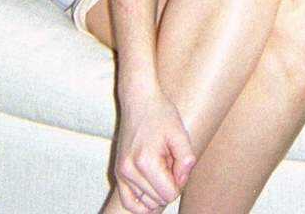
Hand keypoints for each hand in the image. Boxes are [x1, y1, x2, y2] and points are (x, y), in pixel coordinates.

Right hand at [113, 86, 196, 212]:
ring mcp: (121, 173)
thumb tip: (181, 182)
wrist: (138, 100)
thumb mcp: (180, 132)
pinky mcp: (118, 172)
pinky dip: (142, 202)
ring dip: (157, 190)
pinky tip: (152, 190)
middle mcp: (129, 171)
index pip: (169, 194)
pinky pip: (129, 202)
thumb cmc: (160, 113)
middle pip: (158, 200)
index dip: (180, 182)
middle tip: (170, 161)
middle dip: (169, 185)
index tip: (179, 163)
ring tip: (161, 167)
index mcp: (146, 161)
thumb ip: (186, 159)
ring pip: (145, 203)